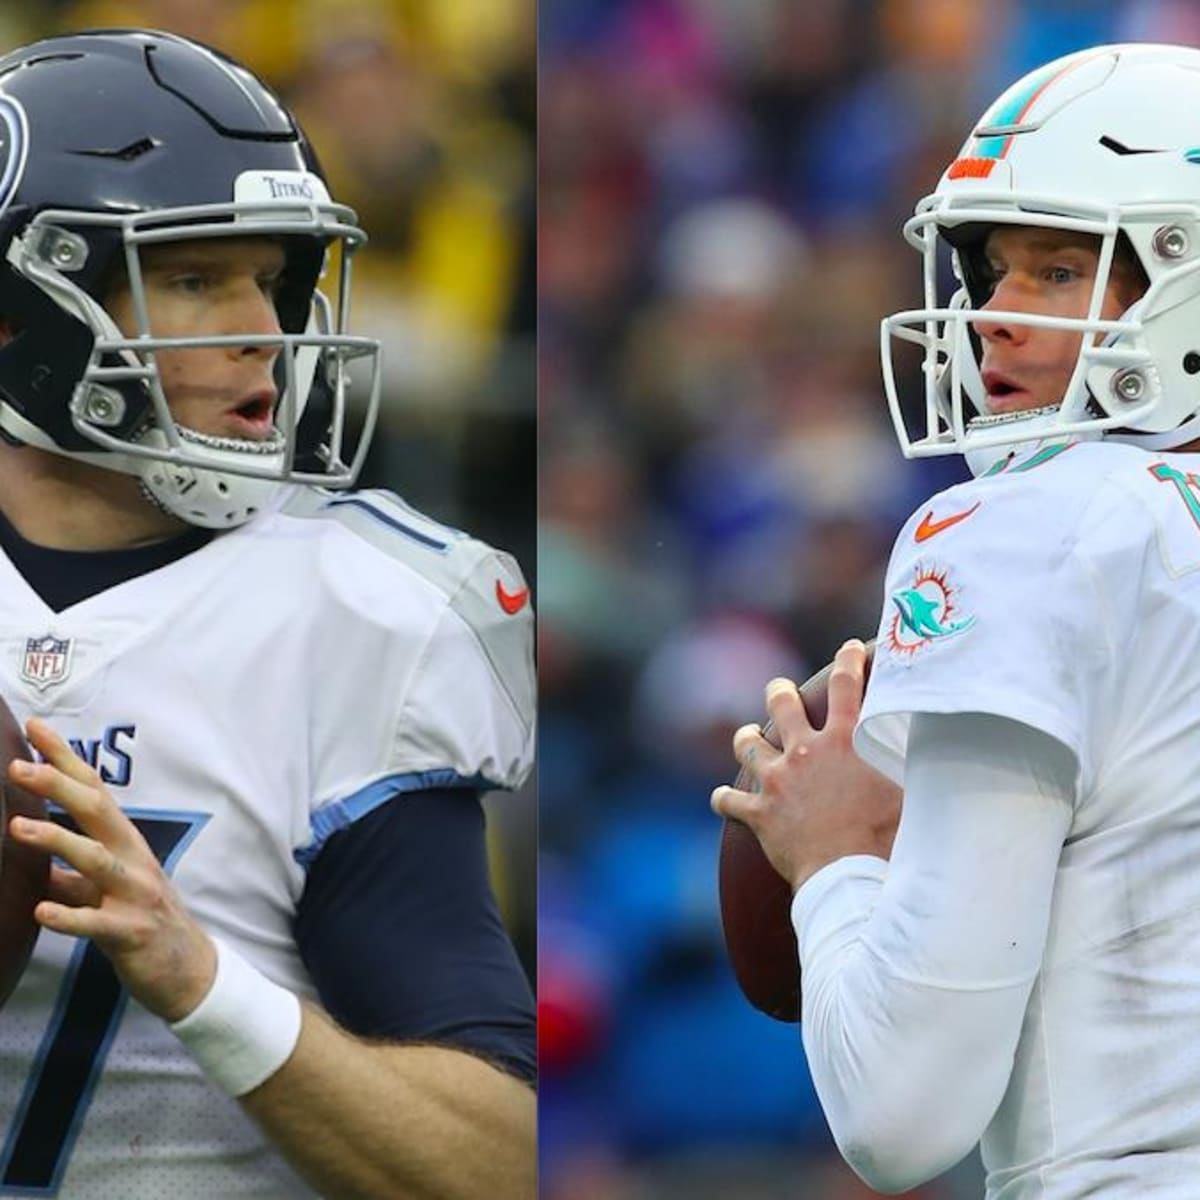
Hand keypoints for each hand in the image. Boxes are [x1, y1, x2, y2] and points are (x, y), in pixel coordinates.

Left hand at [6, 717, 215, 1021]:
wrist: (190, 971)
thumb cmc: (143, 924)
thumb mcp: (108, 891)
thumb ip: (73, 874)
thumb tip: (32, 860)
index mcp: (125, 844)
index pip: (93, 792)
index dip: (66, 761)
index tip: (37, 729)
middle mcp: (133, 860)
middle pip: (96, 813)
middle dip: (58, 787)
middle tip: (19, 768)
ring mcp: (134, 895)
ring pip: (95, 861)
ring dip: (56, 842)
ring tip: (16, 829)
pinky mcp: (132, 932)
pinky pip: (96, 923)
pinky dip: (69, 916)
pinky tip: (40, 911)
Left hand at [710, 639, 901, 891]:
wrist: (848, 878)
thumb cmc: (886, 839)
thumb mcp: (911, 791)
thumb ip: (916, 761)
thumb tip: (946, 741)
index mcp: (843, 742)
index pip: (847, 686)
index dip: (849, 661)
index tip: (849, 649)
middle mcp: (805, 752)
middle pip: (782, 702)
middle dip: (779, 691)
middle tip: (780, 690)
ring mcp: (777, 781)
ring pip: (748, 743)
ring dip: (748, 738)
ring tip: (749, 735)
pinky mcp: (758, 813)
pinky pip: (728, 800)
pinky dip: (724, 798)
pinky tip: (723, 798)